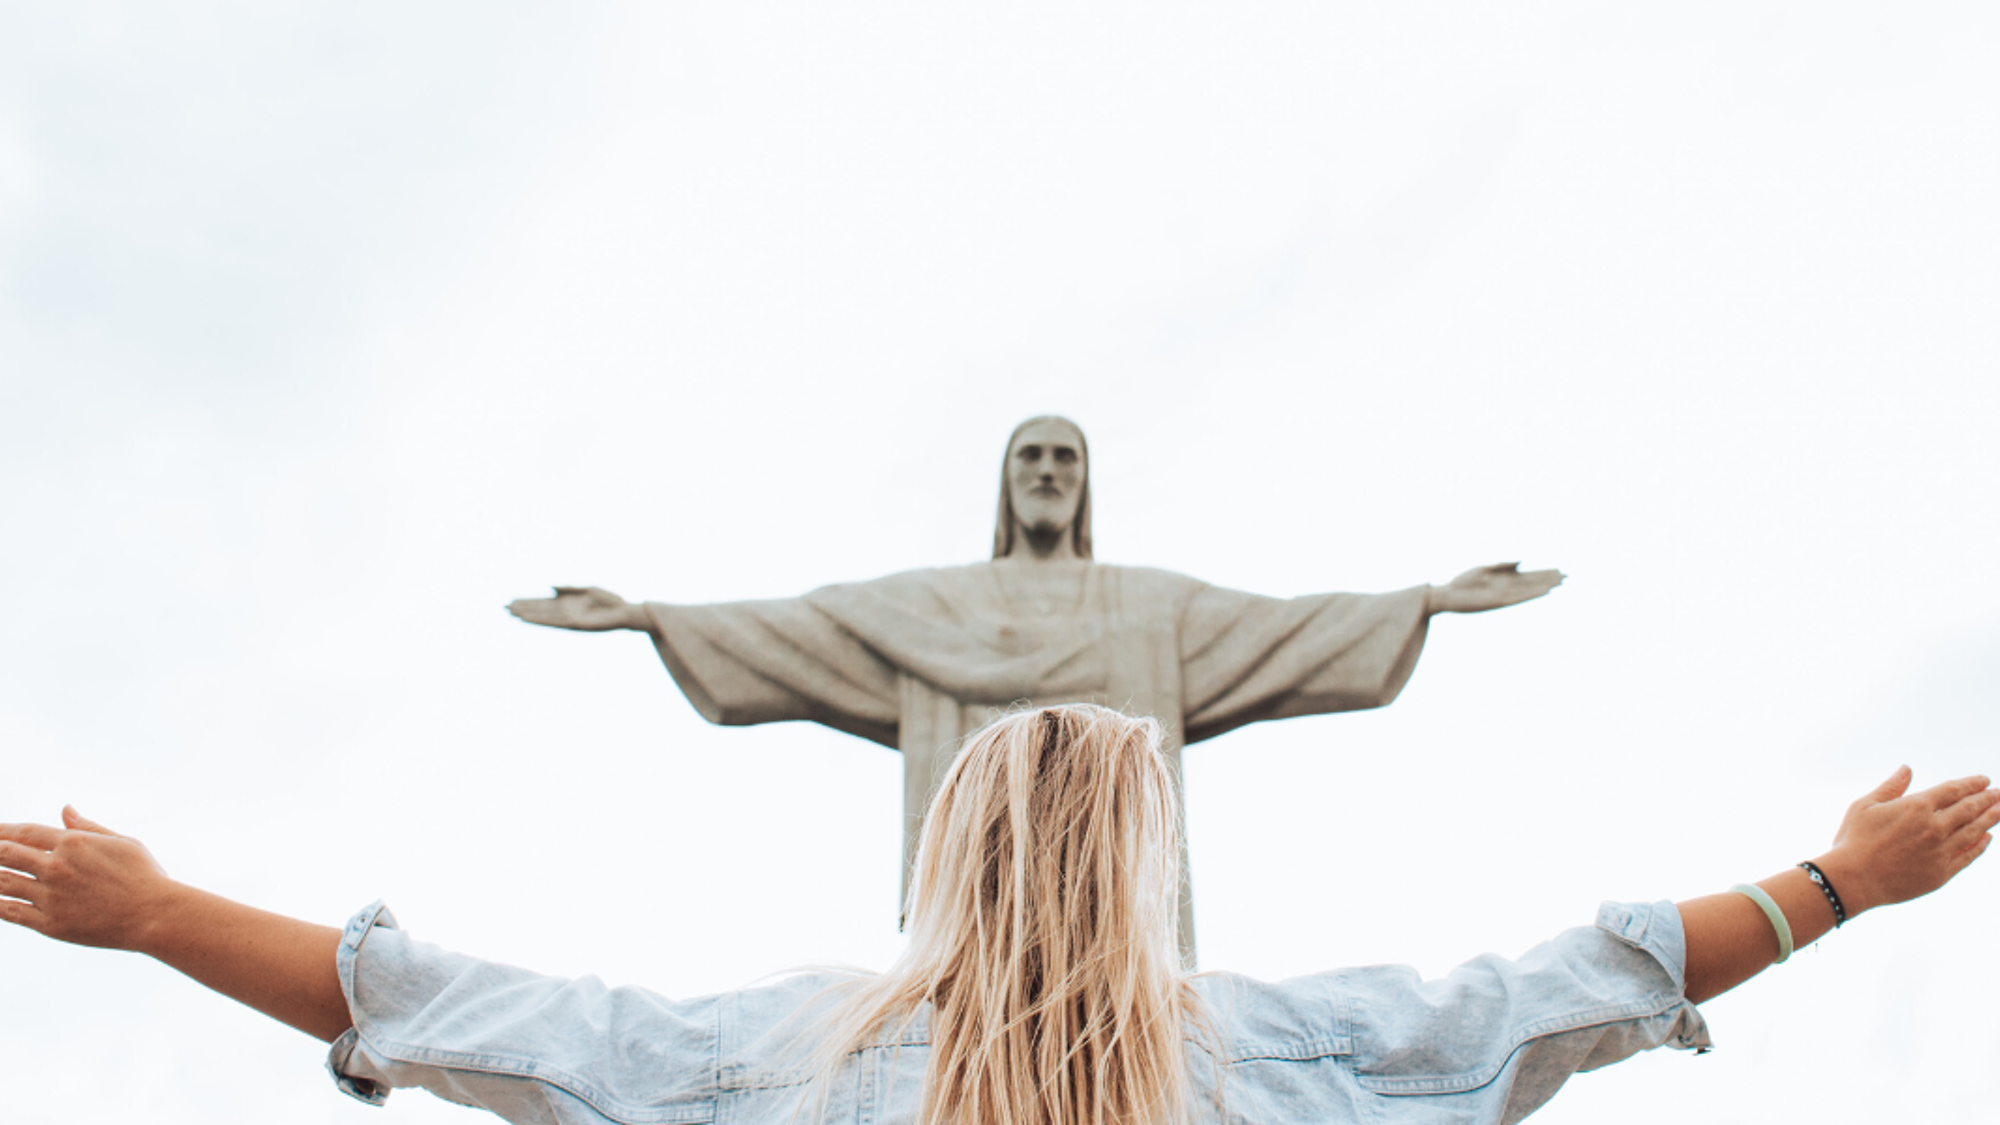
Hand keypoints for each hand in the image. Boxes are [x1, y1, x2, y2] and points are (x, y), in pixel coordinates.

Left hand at [0, 808, 177, 951]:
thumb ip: (88, 827)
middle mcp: (56, 867)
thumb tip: (65, 809)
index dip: (2, 830)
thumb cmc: (144, 876)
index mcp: (74, 843)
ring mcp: (51, 896)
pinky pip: (11, 911)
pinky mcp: (50, 923)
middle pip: (6, 854)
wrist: (154, 915)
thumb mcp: (121, 842)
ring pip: (3, 882)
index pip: (25, 832)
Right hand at [507, 586, 638, 631]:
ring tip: (511, 612)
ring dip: (528, 615)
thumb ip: (569, 588)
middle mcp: (566, 612)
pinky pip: (553, 621)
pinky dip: (540, 620)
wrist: (625, 611)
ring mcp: (568, 619)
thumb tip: (550, 587)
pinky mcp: (574, 624)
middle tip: (504, 607)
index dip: (529, 602)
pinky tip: (529, 618)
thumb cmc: (609, 600)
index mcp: (568, 603)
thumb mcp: (587, 589)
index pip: (544, 603)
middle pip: (540, 610)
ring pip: (543, 617)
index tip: (513, 600)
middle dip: (524, 608)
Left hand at [1427, 562, 1564, 613]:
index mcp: (1503, 579)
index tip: (1558, 570)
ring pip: (1529, 590)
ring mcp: (1504, 595)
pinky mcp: (1499, 601)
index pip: (1528, 575)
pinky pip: (1520, 597)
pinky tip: (1543, 591)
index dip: (1542, 573)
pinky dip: (1532, 594)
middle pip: (1532, 582)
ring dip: (1543, 586)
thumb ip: (1503, 565)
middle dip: (1547, 579)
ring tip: (1559, 583)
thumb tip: (1522, 560)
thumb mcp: (1484, 569)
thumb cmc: (1462, 582)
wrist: (1448, 595)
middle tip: (1566, 577)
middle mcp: (1507, 587)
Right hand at [1815, 767, 1999, 915]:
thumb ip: (1890, 787)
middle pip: (1969, 809)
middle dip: (1988, 799)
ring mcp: (1941, 851)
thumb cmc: (1853, 840)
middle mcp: (1934, 827)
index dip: (1971, 784)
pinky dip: (1980, 845)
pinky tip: (1987, 838)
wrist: (1854, 879)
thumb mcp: (1865, 806)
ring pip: (1974, 831)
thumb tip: (1907, 769)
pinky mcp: (1941, 873)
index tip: (1984, 780)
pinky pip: (1968, 855)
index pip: (1953, 790)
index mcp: (1916, 807)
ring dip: (1990, 819)